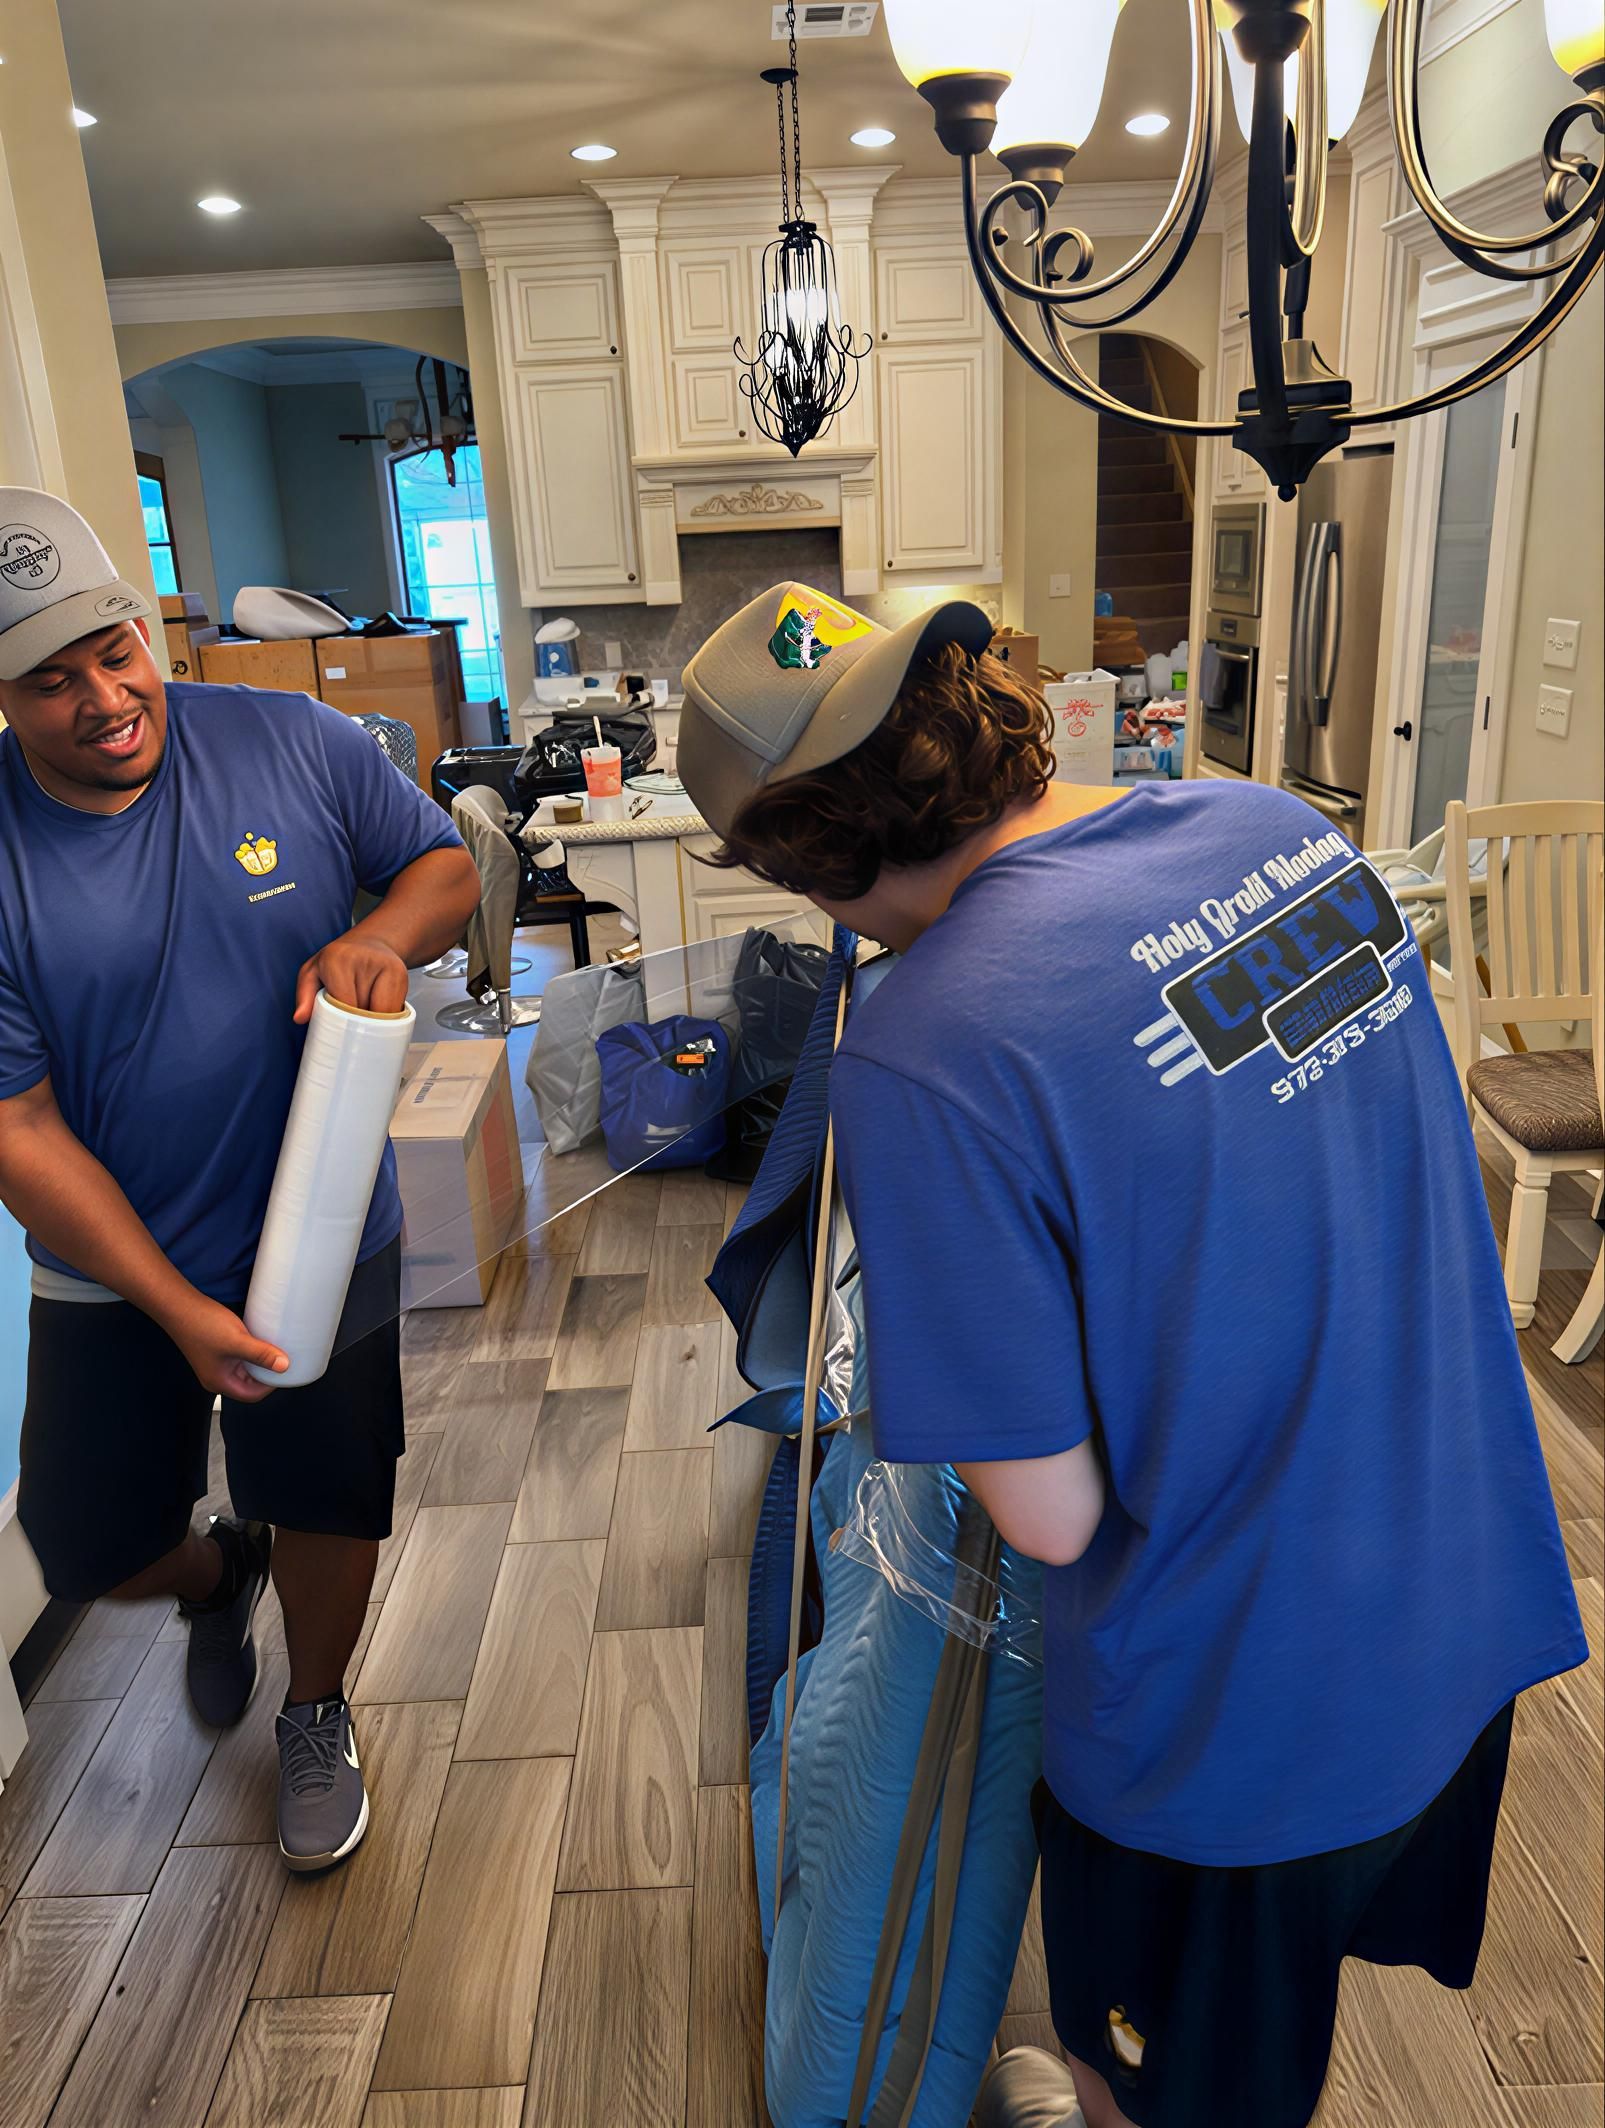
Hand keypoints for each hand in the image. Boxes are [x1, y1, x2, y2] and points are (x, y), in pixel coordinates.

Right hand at [165, 1292, 288, 1402]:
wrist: (179, 1305)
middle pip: (249, 1383)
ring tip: (274, 1348)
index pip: (252, 1395)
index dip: (270, 1385)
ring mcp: (215, 1364)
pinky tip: (260, 1339)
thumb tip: (284, 1366)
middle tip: (284, 1358)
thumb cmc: (202, 1324)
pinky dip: (251, 1351)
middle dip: (267, 1373)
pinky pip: (239, 1357)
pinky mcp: (216, 1350)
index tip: (285, 1370)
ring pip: (244, 1369)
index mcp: (220, 1382)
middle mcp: (217, 1377)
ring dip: (259, 1361)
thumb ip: (261, 1354)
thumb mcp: (237, 1340)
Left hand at [294, 932, 409, 1023]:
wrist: (369, 943)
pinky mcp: (402, 973)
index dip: (344, 1023)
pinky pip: (396, 1009)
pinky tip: (378, 1009)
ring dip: (374, 1022)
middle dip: (358, 1023)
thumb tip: (300, 1018)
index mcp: (337, 959)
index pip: (345, 1004)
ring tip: (363, 1013)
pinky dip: (387, 1017)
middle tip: (349, 1023)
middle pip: (364, 1010)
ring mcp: (387, 965)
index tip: (340, 1033)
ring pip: (383, 1012)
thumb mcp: (312, 973)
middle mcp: (364, 958)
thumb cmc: (336, 962)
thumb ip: (304, 995)